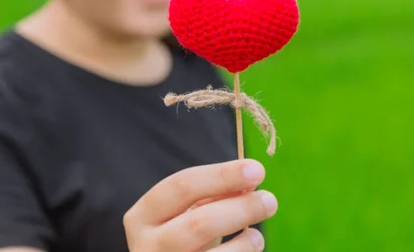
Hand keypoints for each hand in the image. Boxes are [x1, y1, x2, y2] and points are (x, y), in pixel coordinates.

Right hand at [123, 159, 276, 250]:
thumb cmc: (178, 236)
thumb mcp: (185, 212)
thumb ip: (211, 195)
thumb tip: (249, 181)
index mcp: (143, 216)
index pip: (182, 186)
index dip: (222, 176)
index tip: (256, 170)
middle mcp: (146, 246)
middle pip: (199, 223)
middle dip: (240, 209)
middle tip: (269, 200)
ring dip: (245, 243)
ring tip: (258, 235)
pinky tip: (250, 247)